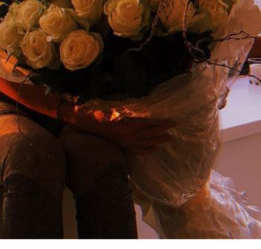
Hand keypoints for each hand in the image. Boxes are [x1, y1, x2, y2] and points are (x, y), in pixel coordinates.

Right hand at [59, 102, 174, 151]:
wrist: (87, 126)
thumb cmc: (99, 115)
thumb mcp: (114, 110)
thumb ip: (127, 111)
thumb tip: (141, 110)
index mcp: (128, 126)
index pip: (148, 124)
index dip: (160, 123)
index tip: (171, 121)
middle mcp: (129, 137)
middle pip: (149, 134)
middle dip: (162, 131)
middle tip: (174, 129)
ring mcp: (126, 143)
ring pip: (145, 143)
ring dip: (157, 140)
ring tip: (168, 138)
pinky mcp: (122, 147)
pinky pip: (137, 150)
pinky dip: (147, 149)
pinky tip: (154, 149)